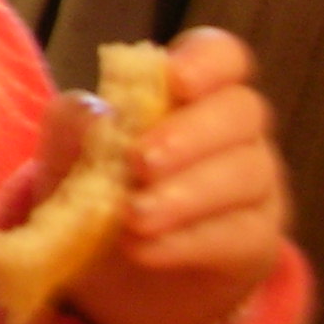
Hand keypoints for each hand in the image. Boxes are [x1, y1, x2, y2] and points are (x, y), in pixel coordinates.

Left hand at [47, 28, 289, 323]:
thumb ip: (75, 122)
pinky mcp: (255, 243)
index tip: (174, 78)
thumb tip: (97, 115)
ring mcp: (254, 186)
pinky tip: (143, 247)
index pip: (222, 56)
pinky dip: (186, 241)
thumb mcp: (68, 149)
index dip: (206, 61)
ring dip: (185, 195)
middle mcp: (234, 131)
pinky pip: (240, 235)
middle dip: (189, 135)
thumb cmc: (92, 182)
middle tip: (139, 162)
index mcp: (191, 90)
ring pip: (246, 175)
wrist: (104, 267)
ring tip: (132, 215)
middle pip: (241, 112)